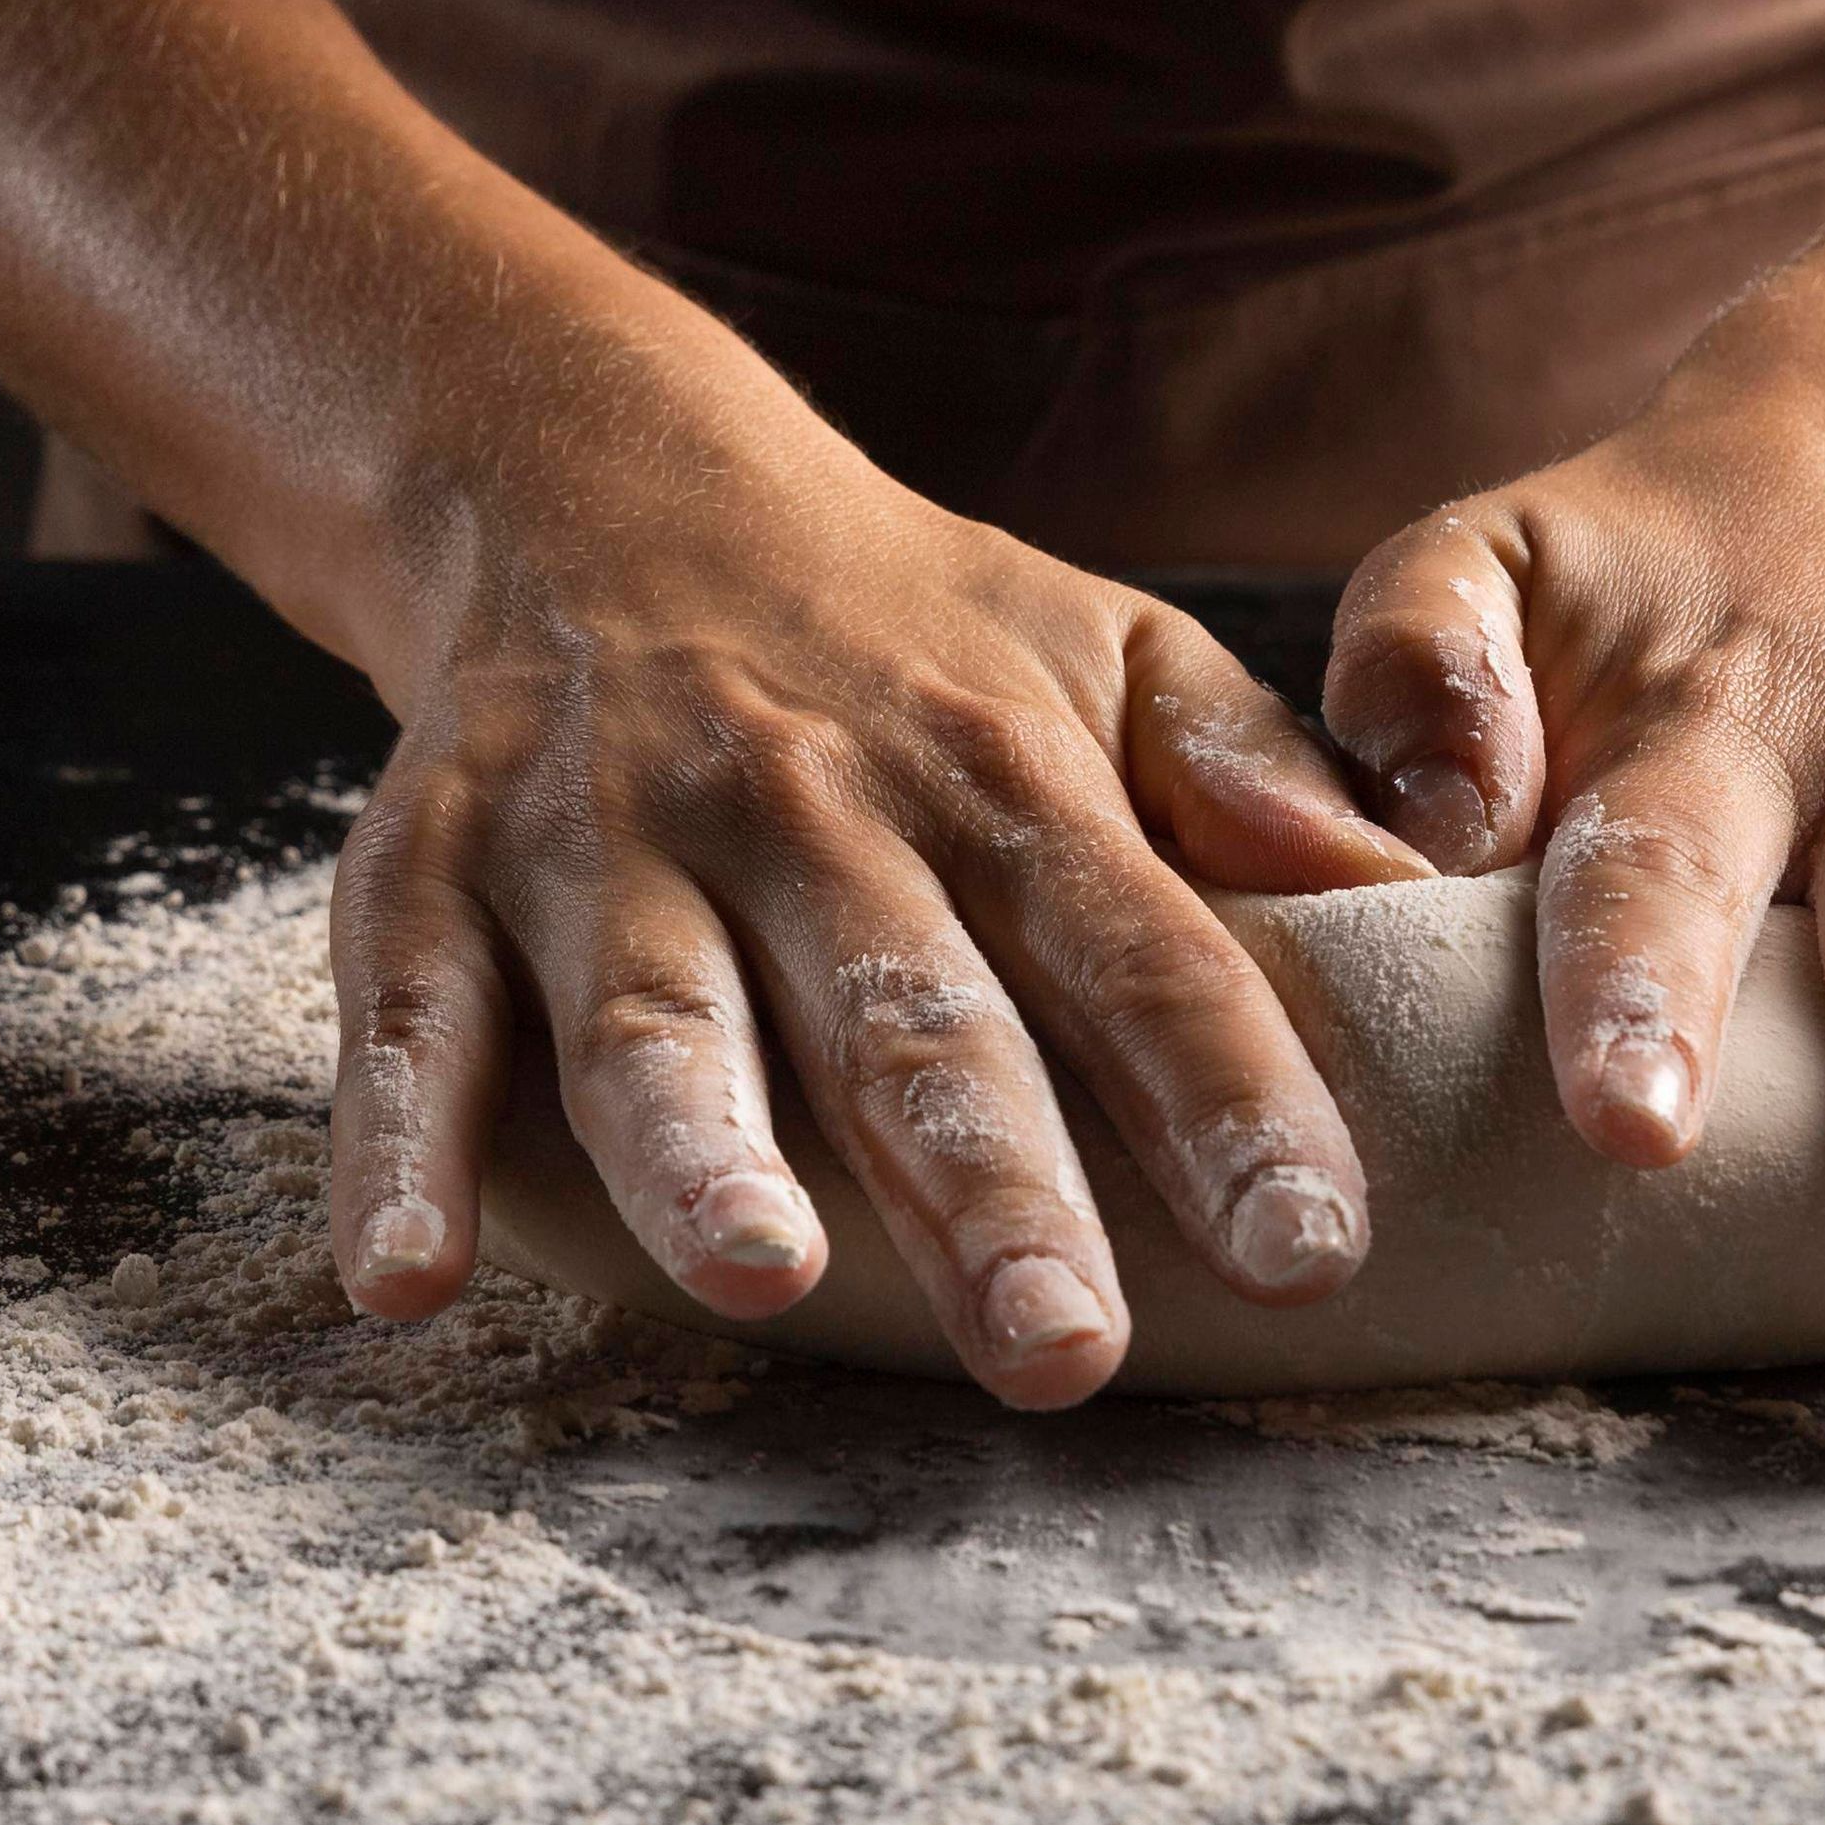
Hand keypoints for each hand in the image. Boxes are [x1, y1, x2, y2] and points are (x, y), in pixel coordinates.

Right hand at [327, 387, 1427, 1403]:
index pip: (1139, 952)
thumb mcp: (1102, 652)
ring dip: (703, 1151)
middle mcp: (800, 809)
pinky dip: (394, 1147)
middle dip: (985, 1185)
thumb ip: (1249, 773)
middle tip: (1060, 1348)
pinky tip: (400, 1278)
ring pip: (658, 1017)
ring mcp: (603, 845)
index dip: (1228, 1100)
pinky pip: (405, 1020)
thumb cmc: (901, 631)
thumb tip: (1430, 878)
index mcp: (992, 773)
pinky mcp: (426, 874)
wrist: (601, 475)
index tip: (1313, 1248)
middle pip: (905, 1015)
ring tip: (757, 1279)